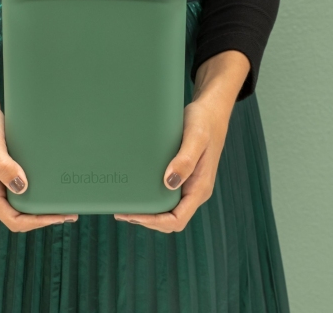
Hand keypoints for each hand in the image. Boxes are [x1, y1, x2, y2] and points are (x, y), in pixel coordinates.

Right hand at [0, 51, 78, 231]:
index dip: (36, 222)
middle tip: (69, 212)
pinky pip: (23, 191)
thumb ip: (4, 166)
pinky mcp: (6, 174)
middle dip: (44, 217)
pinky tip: (53, 187)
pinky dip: (38, 193)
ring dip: (42, 207)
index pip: (13, 219)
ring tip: (65, 203)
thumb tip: (21, 187)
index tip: (57, 216)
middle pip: (20, 216)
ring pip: (22, 205)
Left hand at [113, 49, 249, 231]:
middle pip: (170, 219)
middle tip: (122, 211)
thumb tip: (169, 182)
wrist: (210, 110)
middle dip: (147, 219)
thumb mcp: (195, 138)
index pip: (177, 219)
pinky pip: (166, 195)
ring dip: (148, 212)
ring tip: (125, 205)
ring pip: (167, 209)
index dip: (155, 222)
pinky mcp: (182, 175)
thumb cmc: (205, 122)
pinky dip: (151, 197)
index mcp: (200, 187)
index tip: (134, 214)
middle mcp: (194, 190)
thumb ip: (185, 160)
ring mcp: (188, 184)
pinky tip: (137, 190)